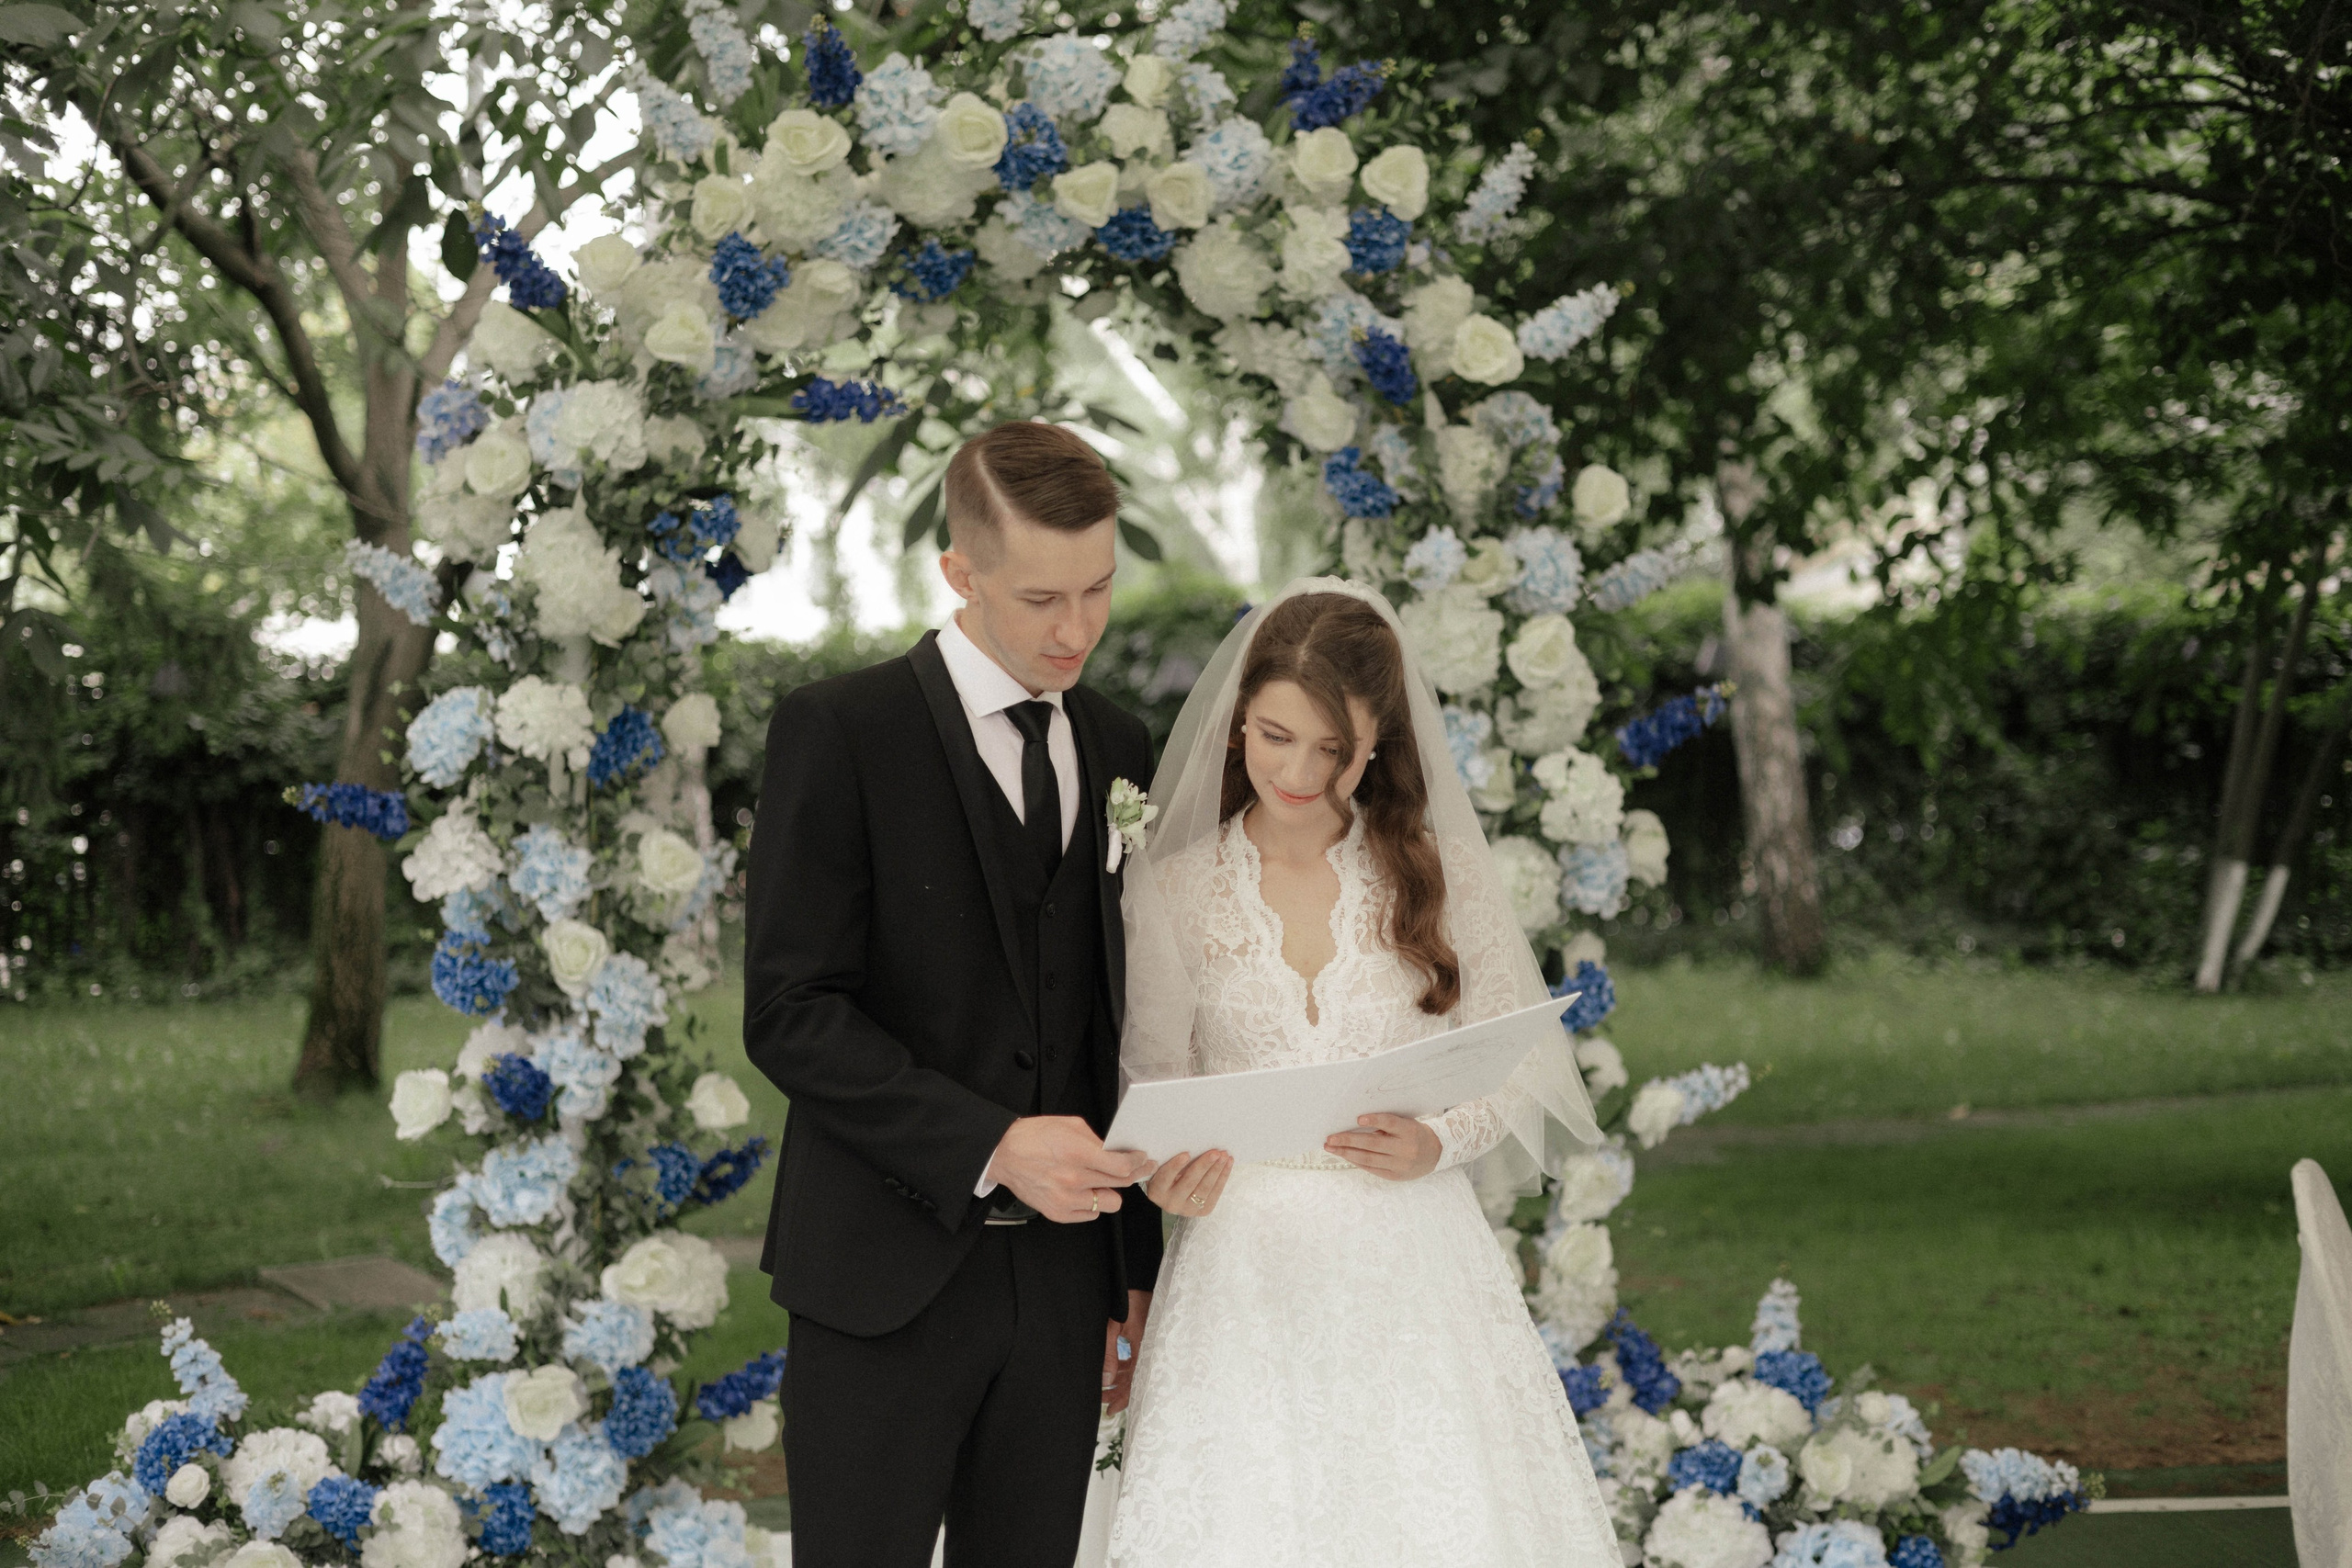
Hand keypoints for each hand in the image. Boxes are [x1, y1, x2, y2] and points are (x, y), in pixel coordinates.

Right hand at [990, 1116, 1154, 1223]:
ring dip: (1110, 1192)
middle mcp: (1074, 1180)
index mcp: (1078, 1154)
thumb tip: (1115, 1151)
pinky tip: (1084, 1191)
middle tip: (1138, 1168)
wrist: (1003, 1154)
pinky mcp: (1058, 1213)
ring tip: (1101, 1182)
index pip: (1122, 1167)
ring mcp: (1066, 1200)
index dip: (1138, 1163)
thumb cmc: (1033, 1136)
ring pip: (1110, 1204)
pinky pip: (1091, 1214)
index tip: (1142, 1160)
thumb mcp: (1069, 1125)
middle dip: (1134, 1174)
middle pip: (1120, 1185)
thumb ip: (1096, 1140)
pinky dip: (1092, 1203)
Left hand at [1101, 1290, 1149, 1413]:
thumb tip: (1106, 1379)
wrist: (1138, 1278)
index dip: (1124, 1398)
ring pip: (1135, 1370)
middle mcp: (1150, 1349)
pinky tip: (1113, 1373)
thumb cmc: (1128, 1300)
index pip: (1136, 1382)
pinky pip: (1135, 1359)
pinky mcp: (1145, 1338)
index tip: (1110, 1410)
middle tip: (1103, 1403)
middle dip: (1119, 1392)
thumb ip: (1110, 1353)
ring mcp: (1148, 1344)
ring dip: (1120, 1381)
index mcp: (1146, 1349)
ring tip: (1104, 1390)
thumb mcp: (1115, 1326)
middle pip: (1136, 1379)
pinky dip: (1124, 1369)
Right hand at [1144, 1149, 1232, 1217]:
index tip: (1186, 1154)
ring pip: (1205, 1188)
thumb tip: (1192, 1146)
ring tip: (1224, 1156)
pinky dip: (1223, 1177)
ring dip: (1217, 1170)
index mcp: (1157, 1191)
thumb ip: (1171, 1162)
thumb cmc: (1167, 1177)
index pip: (1165, 1177)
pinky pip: (1215, 1193)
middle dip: (1204, 1166)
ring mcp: (1188, 1209)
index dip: (1175, 1166)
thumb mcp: (1162, 1170)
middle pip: (1189, 1182)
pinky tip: (1227, 1164)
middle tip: (1215, 1152)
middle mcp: (1171, 1203)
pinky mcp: (1202, 1211)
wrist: (1172, 1198)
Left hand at [1323, 1113, 1439, 1180]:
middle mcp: (1405, 1148)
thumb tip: (1355, 1125)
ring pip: (1368, 1159)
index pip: (1390, 1123)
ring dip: (1346, 1153)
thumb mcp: (1405, 1124)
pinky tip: (1345, 1155)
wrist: (1435, 1153)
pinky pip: (1371, 1168)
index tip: (1358, 1119)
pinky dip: (1356, 1161)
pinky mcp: (1395, 1176)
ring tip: (1331, 1148)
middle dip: (1348, 1140)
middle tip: (1330, 1138)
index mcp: (1409, 1131)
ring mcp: (1400, 1164)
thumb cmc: (1414, 1133)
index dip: (1375, 1120)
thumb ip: (1386, 1125)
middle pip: (1373, 1144)